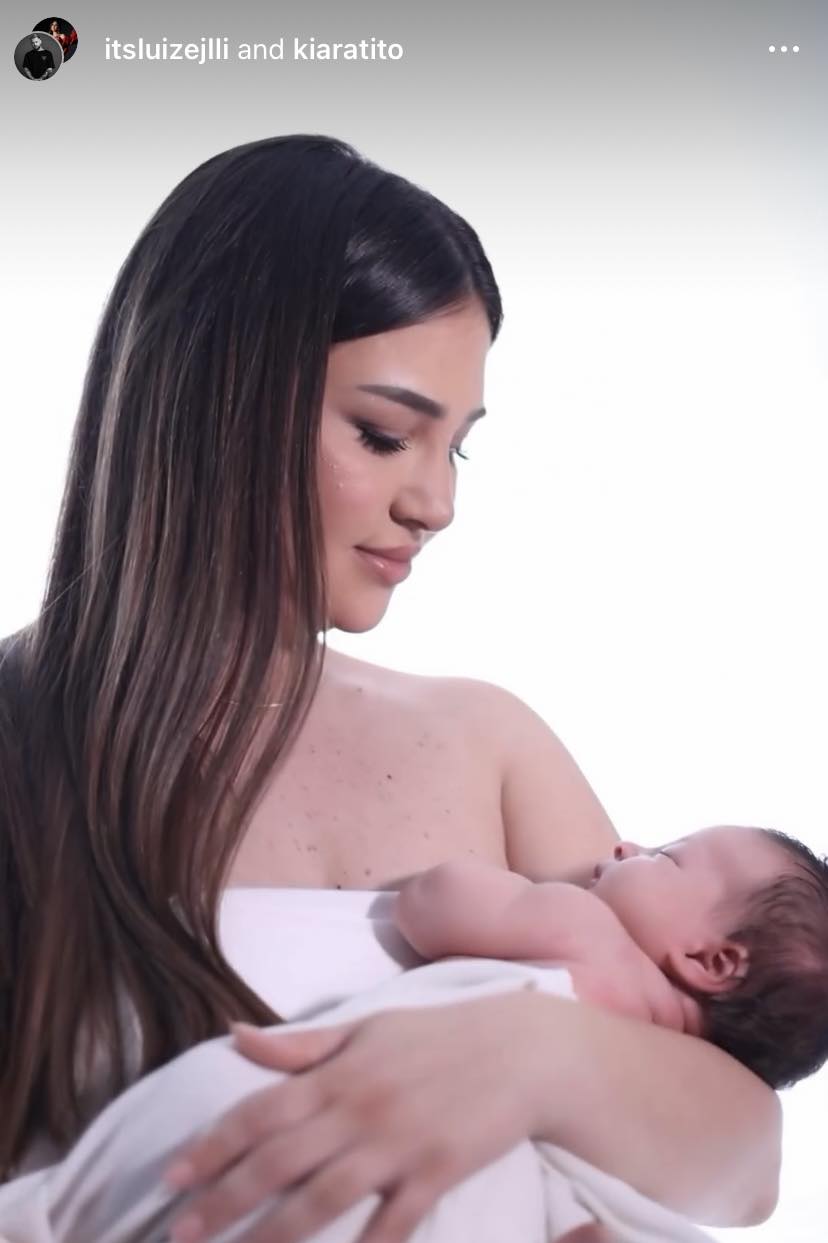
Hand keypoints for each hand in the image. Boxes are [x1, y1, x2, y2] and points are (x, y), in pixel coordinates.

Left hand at [163, 989, 543, 1242]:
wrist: (519, 1049)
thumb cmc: (436, 1036)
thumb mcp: (366, 1027)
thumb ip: (301, 1043)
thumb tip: (235, 1036)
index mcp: (338, 1072)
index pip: (258, 1111)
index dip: (210, 1145)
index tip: (171, 1175)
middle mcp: (358, 1109)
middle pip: (277, 1162)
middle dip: (222, 1201)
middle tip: (178, 1231)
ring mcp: (397, 1145)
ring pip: (322, 1200)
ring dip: (273, 1235)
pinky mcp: (436, 1174)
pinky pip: (391, 1225)